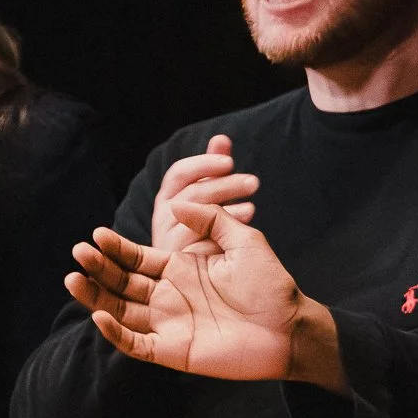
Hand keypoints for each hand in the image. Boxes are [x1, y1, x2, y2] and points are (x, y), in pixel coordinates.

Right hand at [64, 201, 343, 389]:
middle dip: (98, 268)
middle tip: (78, 253)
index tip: (95, 234)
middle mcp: (169, 296)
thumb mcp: (244, 241)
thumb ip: (211, 220)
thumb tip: (177, 202)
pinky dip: (116, 333)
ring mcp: (168, 324)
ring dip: (95, 297)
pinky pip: (136, 344)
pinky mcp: (173, 351)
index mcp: (180, 268)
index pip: (137, 257)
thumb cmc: (271, 285)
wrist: (290, 327)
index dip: (115, 247)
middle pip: (121, 282)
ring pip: (120, 311)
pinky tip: (99, 316)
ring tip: (72, 279)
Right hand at [152, 133, 256, 253]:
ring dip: (227, 209)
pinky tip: (244, 227)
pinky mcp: (180, 263)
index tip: (229, 161)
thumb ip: (214, 170)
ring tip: (252, 208)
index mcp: (167, 198)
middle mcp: (164, 218)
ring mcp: (169, 242)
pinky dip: (223, 234)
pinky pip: (202, 244)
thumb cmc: (205, 230)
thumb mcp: (210, 198)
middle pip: (192, 194)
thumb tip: (221, 138)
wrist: (203, 279)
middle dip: (225, 185)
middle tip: (253, 182)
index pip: (179, 174)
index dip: (203, 164)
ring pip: (196, 218)